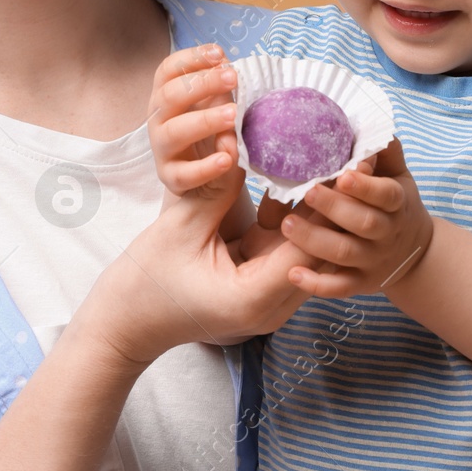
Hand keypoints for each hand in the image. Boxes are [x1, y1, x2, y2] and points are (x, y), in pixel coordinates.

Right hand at [95, 162, 317, 364]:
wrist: (127, 323)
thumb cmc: (146, 282)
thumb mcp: (180, 228)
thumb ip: (215, 191)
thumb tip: (243, 146)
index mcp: (252, 299)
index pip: (305, 249)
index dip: (324, 206)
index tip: (336, 166)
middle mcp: (271, 308)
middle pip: (318, 254)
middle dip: (330, 209)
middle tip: (344, 160)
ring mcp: (269, 301)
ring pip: (309, 252)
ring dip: (316, 213)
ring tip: (330, 164)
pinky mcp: (262, 288)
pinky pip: (289, 251)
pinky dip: (295, 221)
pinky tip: (299, 181)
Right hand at [147, 44, 256, 241]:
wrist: (203, 184)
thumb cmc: (210, 137)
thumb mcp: (216, 109)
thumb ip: (221, 92)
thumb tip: (231, 72)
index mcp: (166, 97)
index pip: (168, 70)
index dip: (191, 58)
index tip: (220, 54)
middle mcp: (158, 120)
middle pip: (170, 96)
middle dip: (202, 83)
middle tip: (233, 78)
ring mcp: (162, 150)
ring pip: (173, 132)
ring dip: (204, 120)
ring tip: (233, 115)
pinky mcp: (172, 178)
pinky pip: (185, 173)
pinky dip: (206, 166)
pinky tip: (227, 157)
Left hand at [278, 139, 433, 298]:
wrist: (414, 253)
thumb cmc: (395, 203)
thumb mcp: (399, 175)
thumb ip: (385, 151)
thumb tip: (371, 121)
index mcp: (397, 203)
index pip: (386, 195)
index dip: (366, 187)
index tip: (343, 175)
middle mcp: (386, 234)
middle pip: (362, 223)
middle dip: (334, 208)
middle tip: (305, 192)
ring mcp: (372, 261)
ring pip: (344, 254)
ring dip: (315, 241)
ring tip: (286, 225)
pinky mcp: (359, 284)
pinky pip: (338, 288)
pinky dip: (316, 284)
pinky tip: (293, 275)